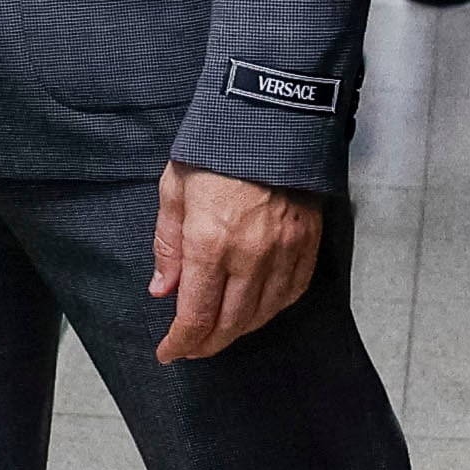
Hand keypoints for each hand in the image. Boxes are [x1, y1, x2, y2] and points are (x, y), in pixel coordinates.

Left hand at [151, 165, 320, 361]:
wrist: (269, 117)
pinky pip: (292, 293)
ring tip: (219, 333)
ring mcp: (284, 251)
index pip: (195, 314)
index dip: (181, 342)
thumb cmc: (216, 147)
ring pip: (263, 314)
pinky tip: (257, 311)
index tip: (168, 352)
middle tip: (191, 348)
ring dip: (238, 331)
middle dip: (207, 344)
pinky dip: (272, 310)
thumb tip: (163, 288)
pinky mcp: (307, 243)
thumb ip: (168, 244)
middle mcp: (250, 255)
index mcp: (210, 241)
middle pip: (230, 323)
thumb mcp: (174, 188)